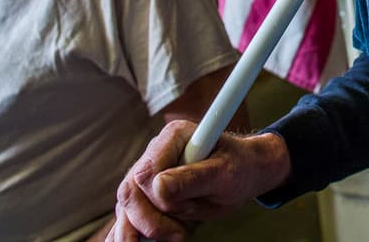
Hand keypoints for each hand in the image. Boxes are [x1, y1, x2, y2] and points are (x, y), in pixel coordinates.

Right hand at [110, 121, 289, 241]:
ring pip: (125, 208)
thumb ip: (194, 178)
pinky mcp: (144, 197)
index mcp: (173, 137)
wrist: (242, 176)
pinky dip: (130, 235)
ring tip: (173, 237)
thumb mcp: (225, 172)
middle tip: (180, 235)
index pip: (146, 173)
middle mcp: (153, 153)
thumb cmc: (238, 167)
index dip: (160, 198)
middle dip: (151, 221)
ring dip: (143, 231)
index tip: (188, 208)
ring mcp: (146, 177)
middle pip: (130, 192)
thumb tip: (159, 187)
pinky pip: (127, 218)